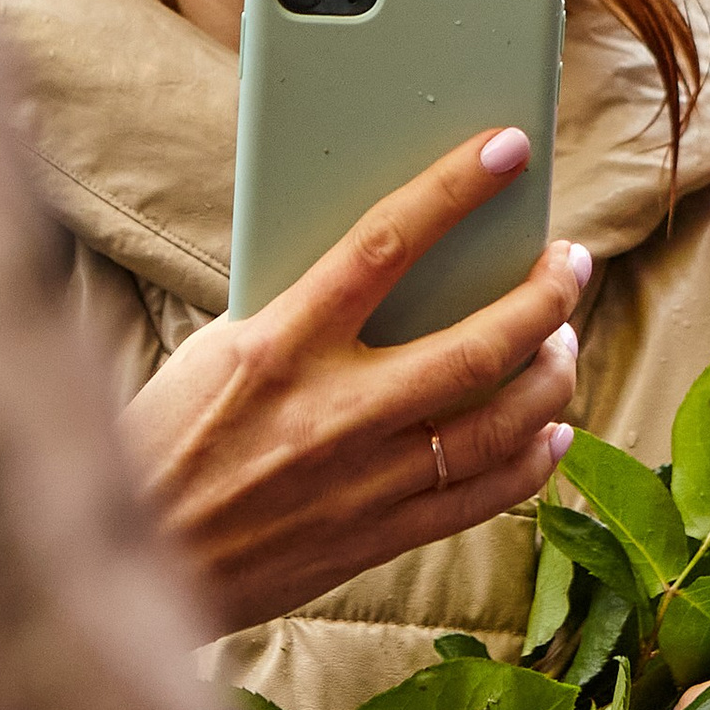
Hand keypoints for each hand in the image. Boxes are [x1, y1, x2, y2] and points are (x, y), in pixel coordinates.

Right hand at [125, 126, 587, 637]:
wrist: (139, 560)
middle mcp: (330, 412)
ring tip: (562, 338)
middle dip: (544, 295)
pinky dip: (533, 458)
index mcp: (277, 346)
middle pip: (476, 344)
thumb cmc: (169, 439)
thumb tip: (392, 263)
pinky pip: (485, 496)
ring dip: (552, 372)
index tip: (509, 148)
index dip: (455, 189)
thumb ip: (300, 312)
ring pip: (501, 423)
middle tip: (570, 262)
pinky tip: (549, 430)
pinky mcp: (378, 537)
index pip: (383, 244)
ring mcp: (363, 482)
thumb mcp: (216, 351)